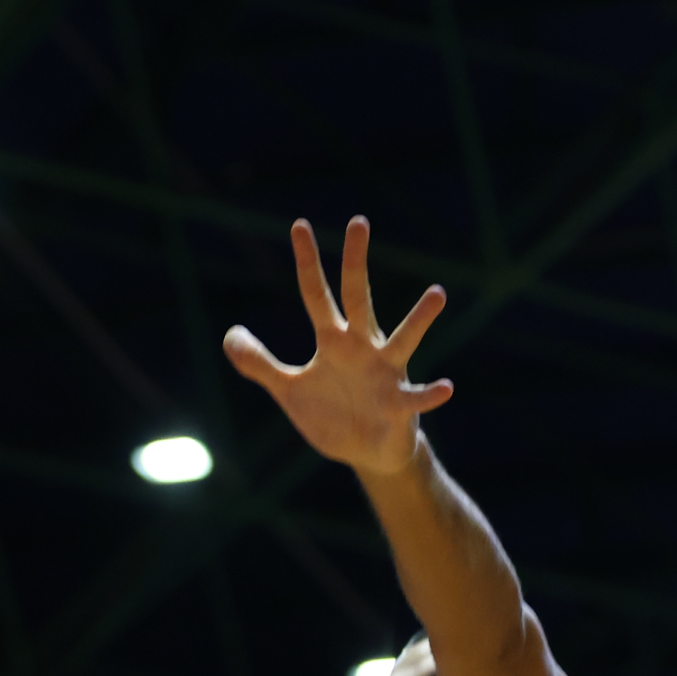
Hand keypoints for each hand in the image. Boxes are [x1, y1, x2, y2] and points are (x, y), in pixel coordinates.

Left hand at [223, 216, 451, 477]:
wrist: (366, 453)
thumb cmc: (332, 415)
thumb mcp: (289, 390)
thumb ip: (260, 363)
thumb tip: (230, 335)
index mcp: (334, 341)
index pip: (316, 294)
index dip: (306, 262)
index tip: (299, 225)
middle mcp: (363, 347)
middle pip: (357, 297)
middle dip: (355, 262)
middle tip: (357, 221)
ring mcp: (385, 374)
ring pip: (404, 339)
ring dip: (419, 318)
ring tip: (437, 293)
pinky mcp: (399, 405)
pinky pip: (416, 397)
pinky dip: (431, 394)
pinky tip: (446, 387)